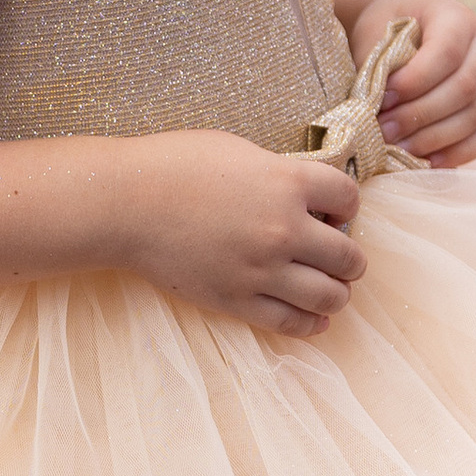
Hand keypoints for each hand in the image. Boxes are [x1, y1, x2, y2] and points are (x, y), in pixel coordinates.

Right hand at [116, 132, 366, 337]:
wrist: (126, 204)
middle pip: (349, 256)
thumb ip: (279, 174)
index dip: (346, 205)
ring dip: (337, 292)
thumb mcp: (239, 151)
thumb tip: (307, 196)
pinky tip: (316, 317)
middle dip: (349, 257)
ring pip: (330, 295)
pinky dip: (312, 322)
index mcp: (287, 183)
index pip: (349, 197)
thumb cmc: (175, 166)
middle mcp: (284, 229)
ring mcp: (262, 270)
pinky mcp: (237, 301)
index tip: (335, 211)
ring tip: (329, 287)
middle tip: (339, 256)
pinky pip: (292, 323)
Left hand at [337, 0, 475, 166]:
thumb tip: (375, 112)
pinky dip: (457, 153)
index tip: (383, 98)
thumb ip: (378, 67)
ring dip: (433, 138)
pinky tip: (426, 161)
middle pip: (464, 88)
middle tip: (383, 131)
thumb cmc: (380, 32)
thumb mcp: (375, 36)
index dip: (416, 80)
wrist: (391, 32)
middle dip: (421, 115)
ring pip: (475, 116)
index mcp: (456, 18)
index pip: (447, 52)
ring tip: (396, 148)